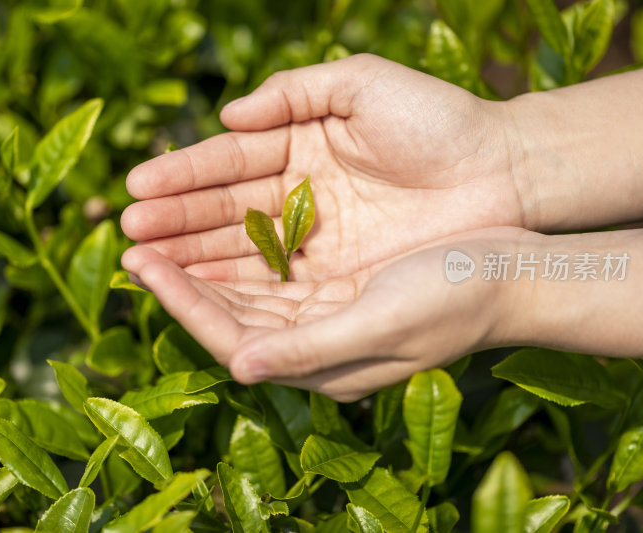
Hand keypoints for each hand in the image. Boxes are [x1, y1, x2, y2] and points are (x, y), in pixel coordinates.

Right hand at [121, 54, 524, 281]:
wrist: (501, 172)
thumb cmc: (436, 120)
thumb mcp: (363, 85)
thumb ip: (295, 91)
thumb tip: (230, 113)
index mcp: (297, 144)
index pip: (227, 162)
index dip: (182, 175)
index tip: (137, 185)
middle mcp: (297, 194)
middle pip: (223, 211)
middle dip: (174, 221)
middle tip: (129, 231)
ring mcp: (314, 238)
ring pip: (240, 250)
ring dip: (192, 257)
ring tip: (144, 261)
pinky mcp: (334, 276)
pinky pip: (275, 283)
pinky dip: (235, 286)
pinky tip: (195, 288)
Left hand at [121, 227, 526, 401]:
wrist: (509, 275)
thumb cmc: (454, 300)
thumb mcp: (384, 322)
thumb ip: (312, 349)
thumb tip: (242, 367)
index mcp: (322, 364)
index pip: (234, 341)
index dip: (185, 304)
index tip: (143, 265)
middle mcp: (315, 347)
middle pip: (230, 318)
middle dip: (180, 282)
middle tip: (133, 244)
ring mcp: (324, 317)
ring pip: (245, 294)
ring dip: (202, 266)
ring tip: (160, 235)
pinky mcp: (336, 289)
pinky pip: (272, 274)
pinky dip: (239, 253)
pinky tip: (216, 230)